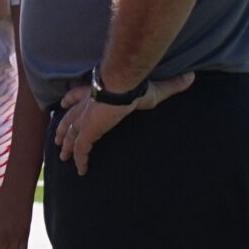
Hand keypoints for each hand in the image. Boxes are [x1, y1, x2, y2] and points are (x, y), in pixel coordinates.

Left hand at [53, 72, 194, 174]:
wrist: (123, 85)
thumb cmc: (137, 84)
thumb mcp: (155, 86)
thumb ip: (171, 85)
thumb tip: (191, 77)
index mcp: (95, 91)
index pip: (78, 95)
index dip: (71, 100)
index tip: (64, 104)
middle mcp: (86, 105)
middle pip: (68, 118)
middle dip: (62, 128)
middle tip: (57, 138)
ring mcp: (85, 119)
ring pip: (70, 135)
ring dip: (65, 145)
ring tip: (61, 156)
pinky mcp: (88, 131)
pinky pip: (81, 150)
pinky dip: (80, 161)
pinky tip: (81, 171)